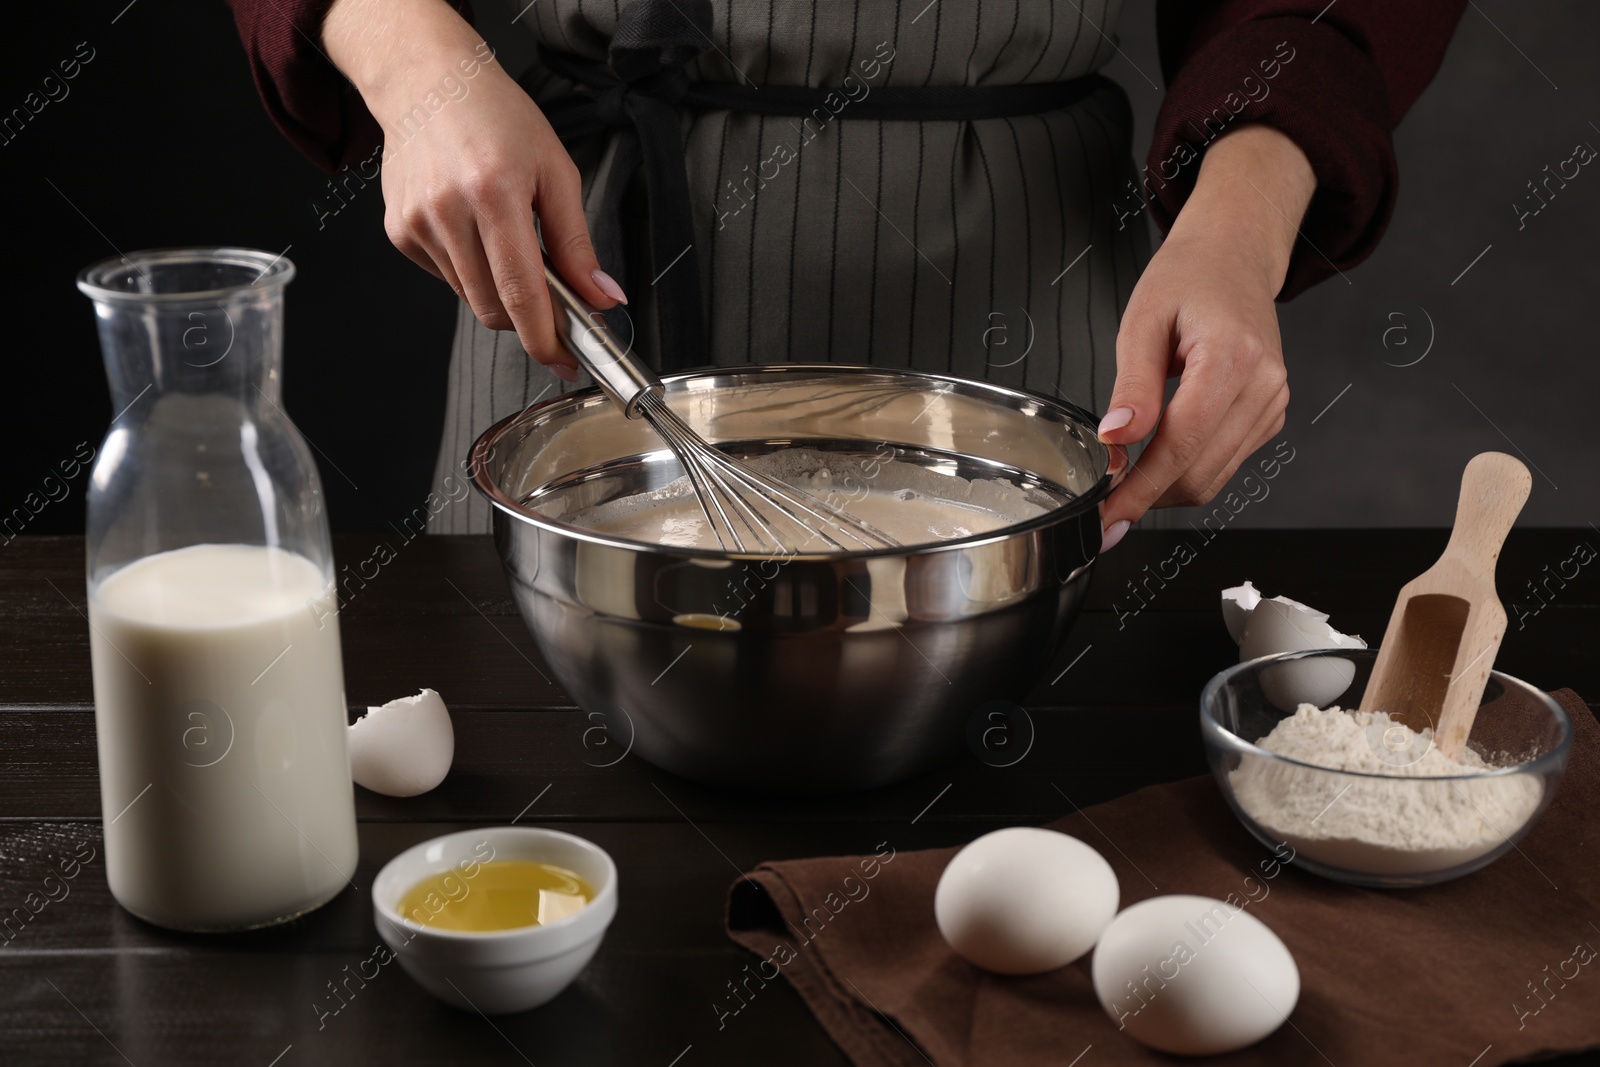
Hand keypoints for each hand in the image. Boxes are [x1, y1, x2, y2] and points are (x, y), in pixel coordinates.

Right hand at [323, 0, 625, 376]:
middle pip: (494, 307)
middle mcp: (448, 211)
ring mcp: (417, 224)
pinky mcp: (399, 232)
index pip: (522, 293)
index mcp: (493, 192)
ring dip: (499, 291)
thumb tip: (601, 298)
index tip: (565, 361)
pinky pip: (447, 277)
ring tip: (508, 241)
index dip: (545, 338)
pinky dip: (470, 270)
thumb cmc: (497, 117)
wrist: (427, 81)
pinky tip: (473, 228)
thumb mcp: (556, 170)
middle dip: (528, 318)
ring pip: (470, 298)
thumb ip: (577, 242)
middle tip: (553, 302)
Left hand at [1097, 125, 1314, 550]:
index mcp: (1231, 357)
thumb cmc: (1187, 279)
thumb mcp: (1142, 321)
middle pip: (1199, 472)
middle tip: (1104, 505)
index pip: (1183, 444)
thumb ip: (1132, 385)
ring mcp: (1272, 402)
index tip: (1107, 516)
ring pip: (1213, 478)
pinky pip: (1225, 463)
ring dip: (1165, 491)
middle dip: (1148, 497)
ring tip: (1124, 482)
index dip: (1140, 488)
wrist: (1232, 259)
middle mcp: (1263, 385)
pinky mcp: (1269, 414)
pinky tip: (1158, 461)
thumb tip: (1117, 439)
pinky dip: (1187, 473)